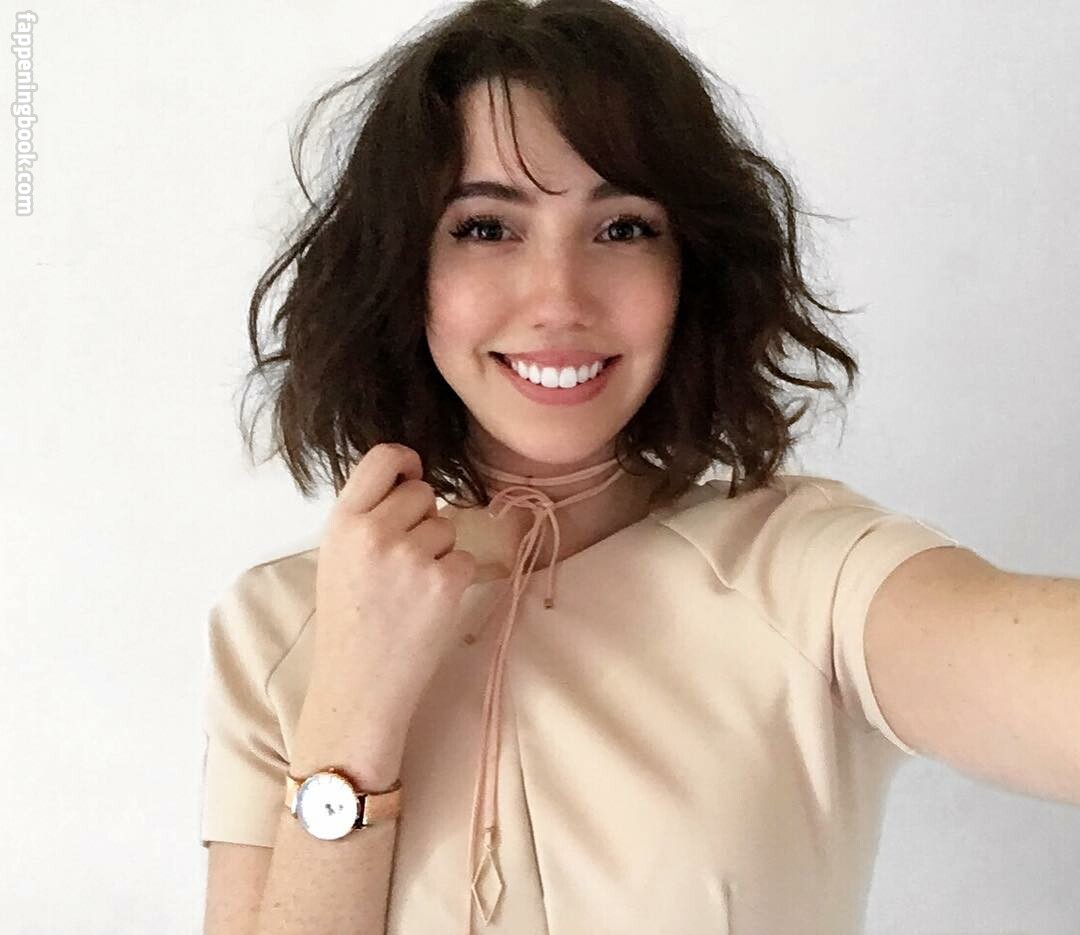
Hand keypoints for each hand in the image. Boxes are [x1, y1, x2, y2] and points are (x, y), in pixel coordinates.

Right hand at [297, 443, 477, 768]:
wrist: (358, 685)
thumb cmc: (348, 622)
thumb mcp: (338, 556)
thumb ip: (367, 516)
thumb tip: (410, 481)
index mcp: (344, 521)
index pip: (382, 458)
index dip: (405, 460)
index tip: (413, 473)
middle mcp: (376, 532)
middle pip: (424, 492)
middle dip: (422, 518)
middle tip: (403, 559)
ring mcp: (412, 556)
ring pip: (448, 526)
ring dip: (438, 551)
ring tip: (410, 588)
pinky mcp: (445, 582)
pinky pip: (465, 558)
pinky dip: (454, 578)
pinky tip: (427, 605)